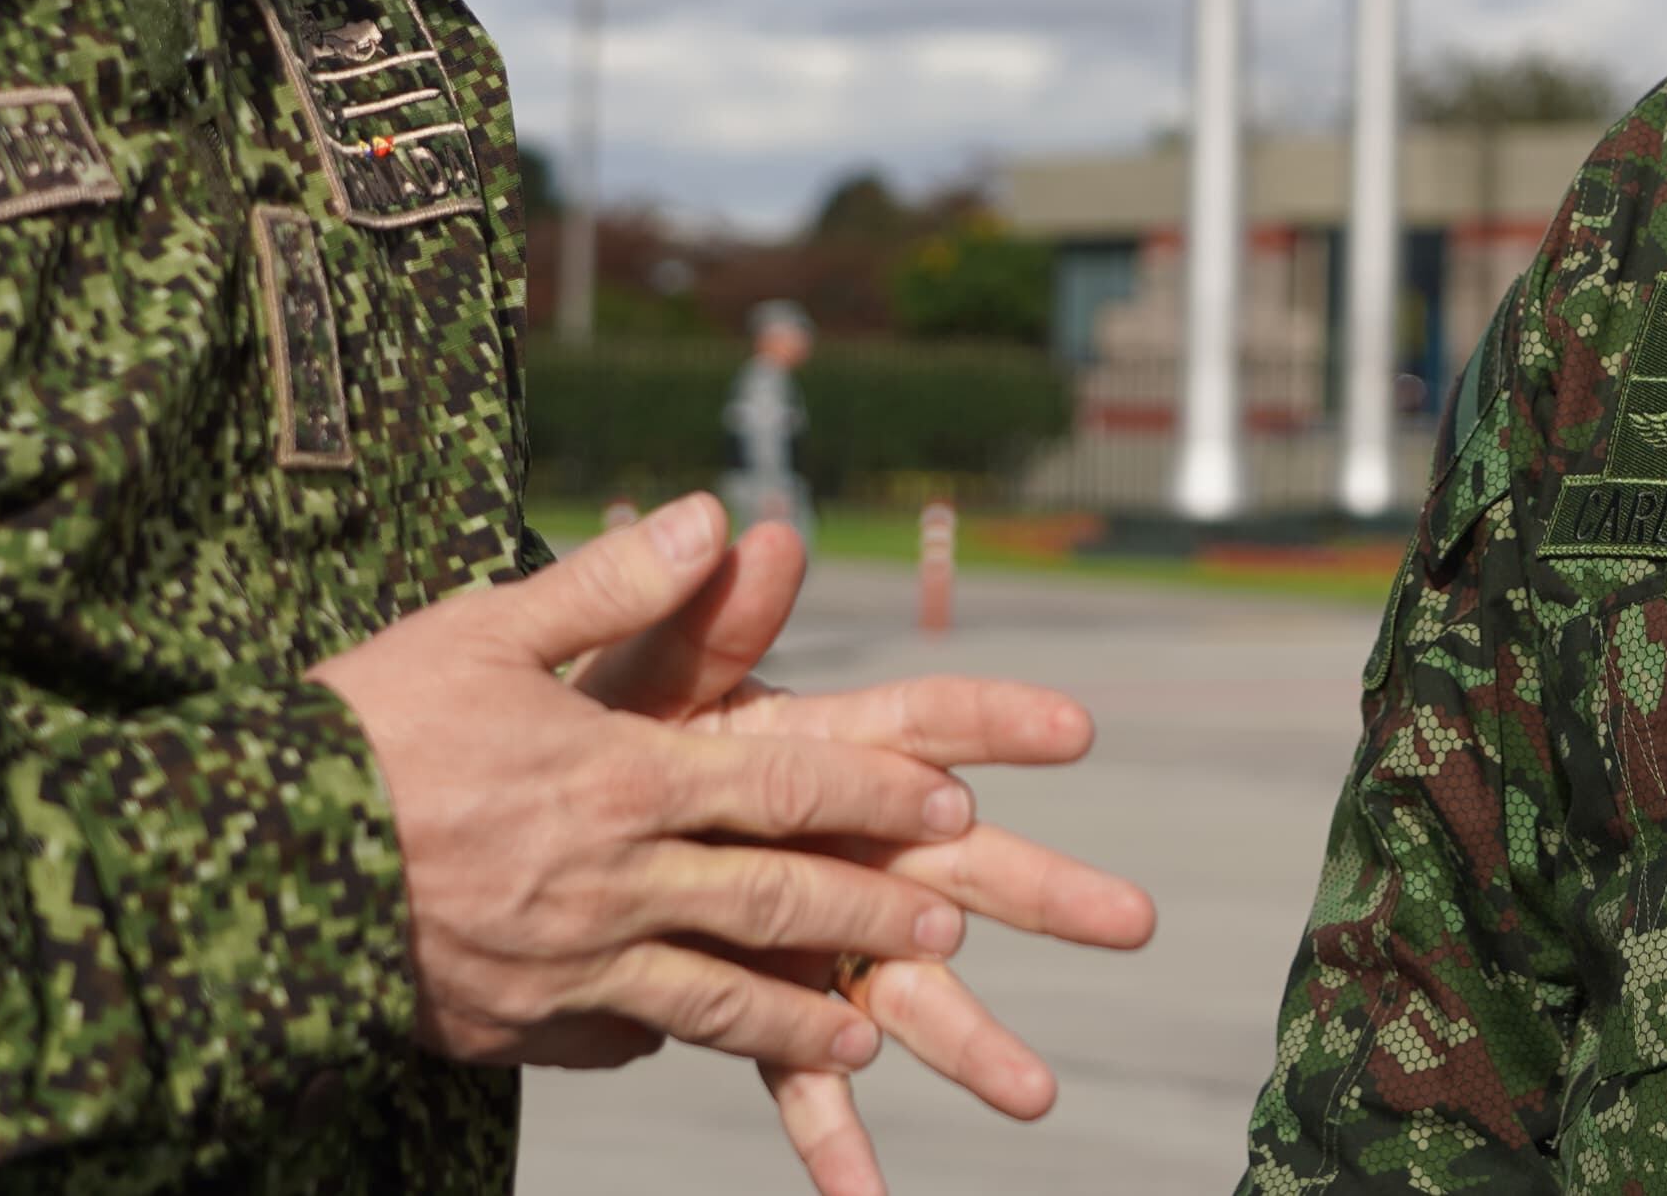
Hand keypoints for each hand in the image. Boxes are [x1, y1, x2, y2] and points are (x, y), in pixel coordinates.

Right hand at [307, 494, 980, 1073]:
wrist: (239, 865)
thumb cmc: (362, 727)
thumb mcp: (485, 628)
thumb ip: (611, 581)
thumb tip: (718, 514)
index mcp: (616, 775)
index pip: (780, 785)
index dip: (875, 798)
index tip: (952, 808)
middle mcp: (607, 880)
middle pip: (770, 900)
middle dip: (867, 913)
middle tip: (948, 928)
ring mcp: (562, 966)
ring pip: (711, 1000)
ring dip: (796, 1016)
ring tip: (861, 1035)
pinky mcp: (510, 1026)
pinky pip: (612, 1037)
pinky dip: (663, 1037)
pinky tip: (695, 1033)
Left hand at [578, 512, 1156, 1195]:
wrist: (534, 820)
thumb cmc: (600, 731)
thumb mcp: (644, 675)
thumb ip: (700, 617)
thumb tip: (760, 530)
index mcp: (822, 752)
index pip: (924, 725)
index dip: (994, 722)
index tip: (1074, 726)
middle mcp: (843, 847)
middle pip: (958, 869)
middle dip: (1042, 893)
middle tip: (1132, 918)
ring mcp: (815, 932)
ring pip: (908, 990)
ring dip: (971, 1043)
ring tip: (1034, 1097)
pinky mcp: (766, 1003)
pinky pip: (802, 1078)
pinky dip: (832, 1140)